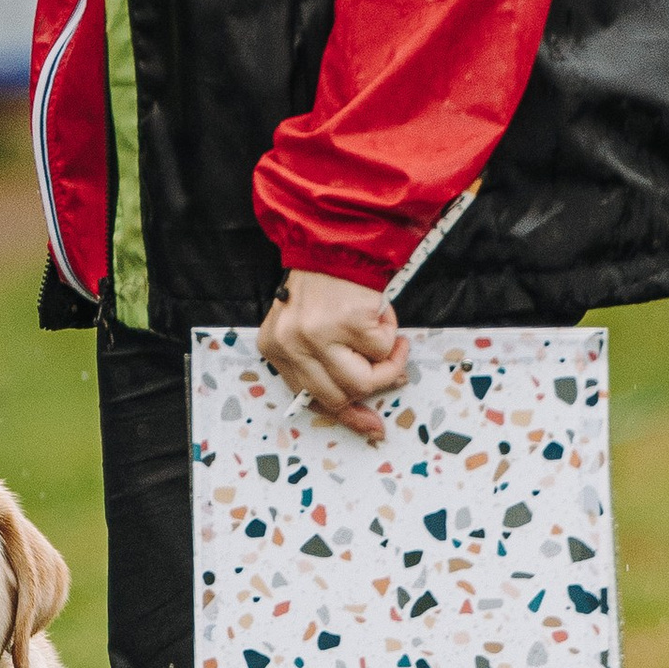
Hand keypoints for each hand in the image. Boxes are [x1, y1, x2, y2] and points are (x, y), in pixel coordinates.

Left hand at [258, 269, 410, 442]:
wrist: (337, 240)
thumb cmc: (326, 285)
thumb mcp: (307, 326)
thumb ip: (324, 364)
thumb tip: (363, 408)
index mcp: (275, 347)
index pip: (310, 397)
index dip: (346, 415)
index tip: (372, 427)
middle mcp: (292, 344)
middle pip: (339, 395)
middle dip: (373, 385)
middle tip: (392, 366)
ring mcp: (318, 335)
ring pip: (364, 381)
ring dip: (387, 364)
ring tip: (392, 342)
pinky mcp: (347, 322)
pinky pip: (381, 350)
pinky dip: (390, 334)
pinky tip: (381, 315)